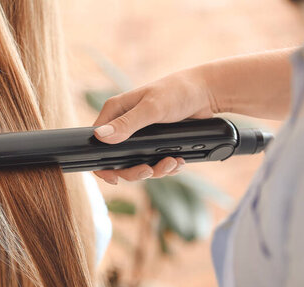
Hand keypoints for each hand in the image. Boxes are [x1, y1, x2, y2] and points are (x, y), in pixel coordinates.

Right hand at [92, 68, 214, 184]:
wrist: (207, 93)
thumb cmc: (178, 91)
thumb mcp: (152, 108)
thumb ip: (127, 123)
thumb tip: (100, 136)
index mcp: (115, 112)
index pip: (97, 142)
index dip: (102, 163)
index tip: (114, 177)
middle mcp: (123, 125)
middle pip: (116, 160)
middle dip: (134, 171)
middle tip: (149, 171)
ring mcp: (139, 136)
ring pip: (137, 165)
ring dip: (155, 170)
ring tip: (172, 163)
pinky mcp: (154, 144)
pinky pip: (154, 163)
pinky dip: (166, 167)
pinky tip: (177, 161)